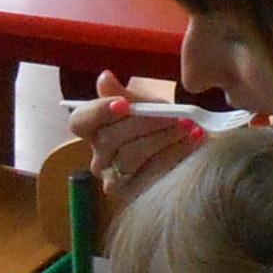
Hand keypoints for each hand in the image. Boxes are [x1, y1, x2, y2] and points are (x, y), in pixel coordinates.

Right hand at [70, 83, 203, 192]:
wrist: (185, 145)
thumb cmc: (160, 122)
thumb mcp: (145, 104)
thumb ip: (125, 94)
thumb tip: (104, 78)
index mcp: (94, 130)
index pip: (80, 121)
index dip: (98, 111)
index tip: (124, 104)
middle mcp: (98, 158)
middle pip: (109, 139)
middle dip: (144, 123)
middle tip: (175, 114)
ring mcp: (112, 180)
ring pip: (130, 156)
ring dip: (162, 138)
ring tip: (188, 126)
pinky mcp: (132, 195)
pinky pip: (150, 173)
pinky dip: (174, 154)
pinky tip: (192, 141)